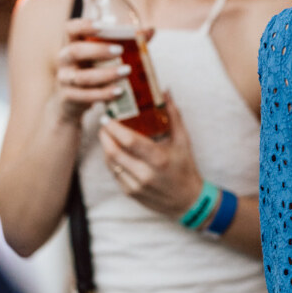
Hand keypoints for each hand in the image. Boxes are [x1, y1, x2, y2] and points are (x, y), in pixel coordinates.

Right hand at [55, 19, 130, 124]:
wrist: (74, 101)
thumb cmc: (94, 71)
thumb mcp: (106, 57)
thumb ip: (128, 43)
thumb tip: (150, 30)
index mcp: (73, 43)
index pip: (71, 29)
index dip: (83, 25)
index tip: (101, 26)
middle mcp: (65, 59)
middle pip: (75, 51)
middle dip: (98, 51)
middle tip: (119, 51)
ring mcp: (65, 79)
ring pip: (82, 77)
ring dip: (105, 74)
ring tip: (126, 72)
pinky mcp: (68, 97)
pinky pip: (84, 96)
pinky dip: (103, 94)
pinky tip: (119, 92)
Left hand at [98, 95, 203, 216]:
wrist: (187, 201)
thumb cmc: (185, 168)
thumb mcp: (183, 140)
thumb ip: (173, 114)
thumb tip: (165, 91)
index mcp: (159, 159)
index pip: (129, 141)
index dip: (114, 127)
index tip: (107, 116)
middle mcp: (145, 174)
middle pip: (114, 151)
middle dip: (105, 135)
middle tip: (104, 122)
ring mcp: (136, 185)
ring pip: (110, 162)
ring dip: (105, 146)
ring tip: (107, 133)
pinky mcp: (130, 192)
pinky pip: (114, 172)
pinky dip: (111, 159)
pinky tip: (113, 149)